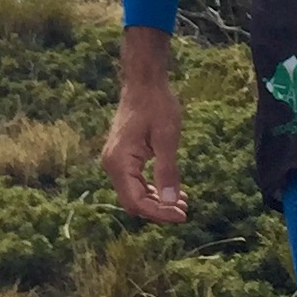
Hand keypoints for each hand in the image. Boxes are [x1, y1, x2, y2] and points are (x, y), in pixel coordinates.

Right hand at [103, 25, 187, 222]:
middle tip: (185, 210)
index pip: (136, 202)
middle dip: (159, 210)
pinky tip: (171, 190)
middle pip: (133, 202)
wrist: (144, 82)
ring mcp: (114, 161)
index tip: (183, 214)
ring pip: (133, 194)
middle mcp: (111, 165)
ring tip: (182, 202)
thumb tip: (171, 203)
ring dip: (157, 201)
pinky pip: (134, 182)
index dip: (160, 213)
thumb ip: (167, 172)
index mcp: (119, 162)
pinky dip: (151, 189)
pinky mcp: (121, 157)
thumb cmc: (157, 105)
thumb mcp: (167, 139)